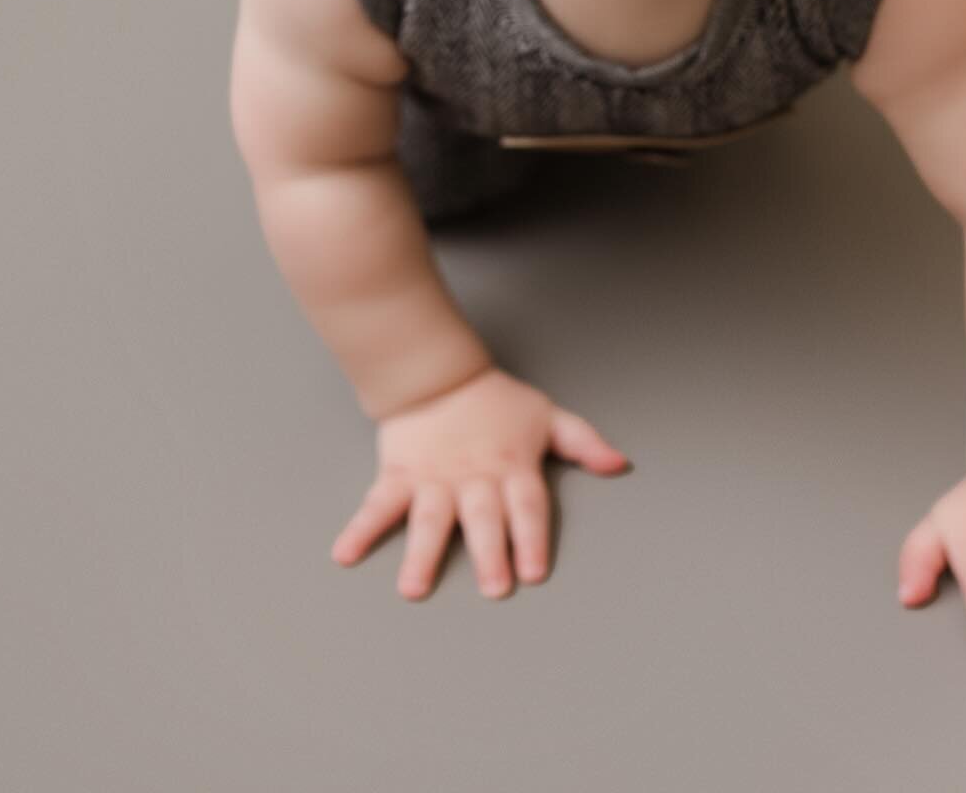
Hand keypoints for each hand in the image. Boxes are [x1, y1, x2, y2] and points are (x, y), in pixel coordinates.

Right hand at [330, 365, 630, 598]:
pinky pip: (378, 505)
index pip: (526, 506)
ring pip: (429, 518)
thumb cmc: (496, 403)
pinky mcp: (399, 477)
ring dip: (422, 554)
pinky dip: (360, 529)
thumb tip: (621, 464)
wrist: (438, 375)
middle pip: (483, 517)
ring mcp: (433, 480)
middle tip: (493, 588)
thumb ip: (583, 444)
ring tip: (413, 589)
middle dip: (488, 552)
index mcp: (511, 467)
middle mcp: (473, 478)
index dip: (531, 536)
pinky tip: (345, 554)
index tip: (533, 571)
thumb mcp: (547, 417)